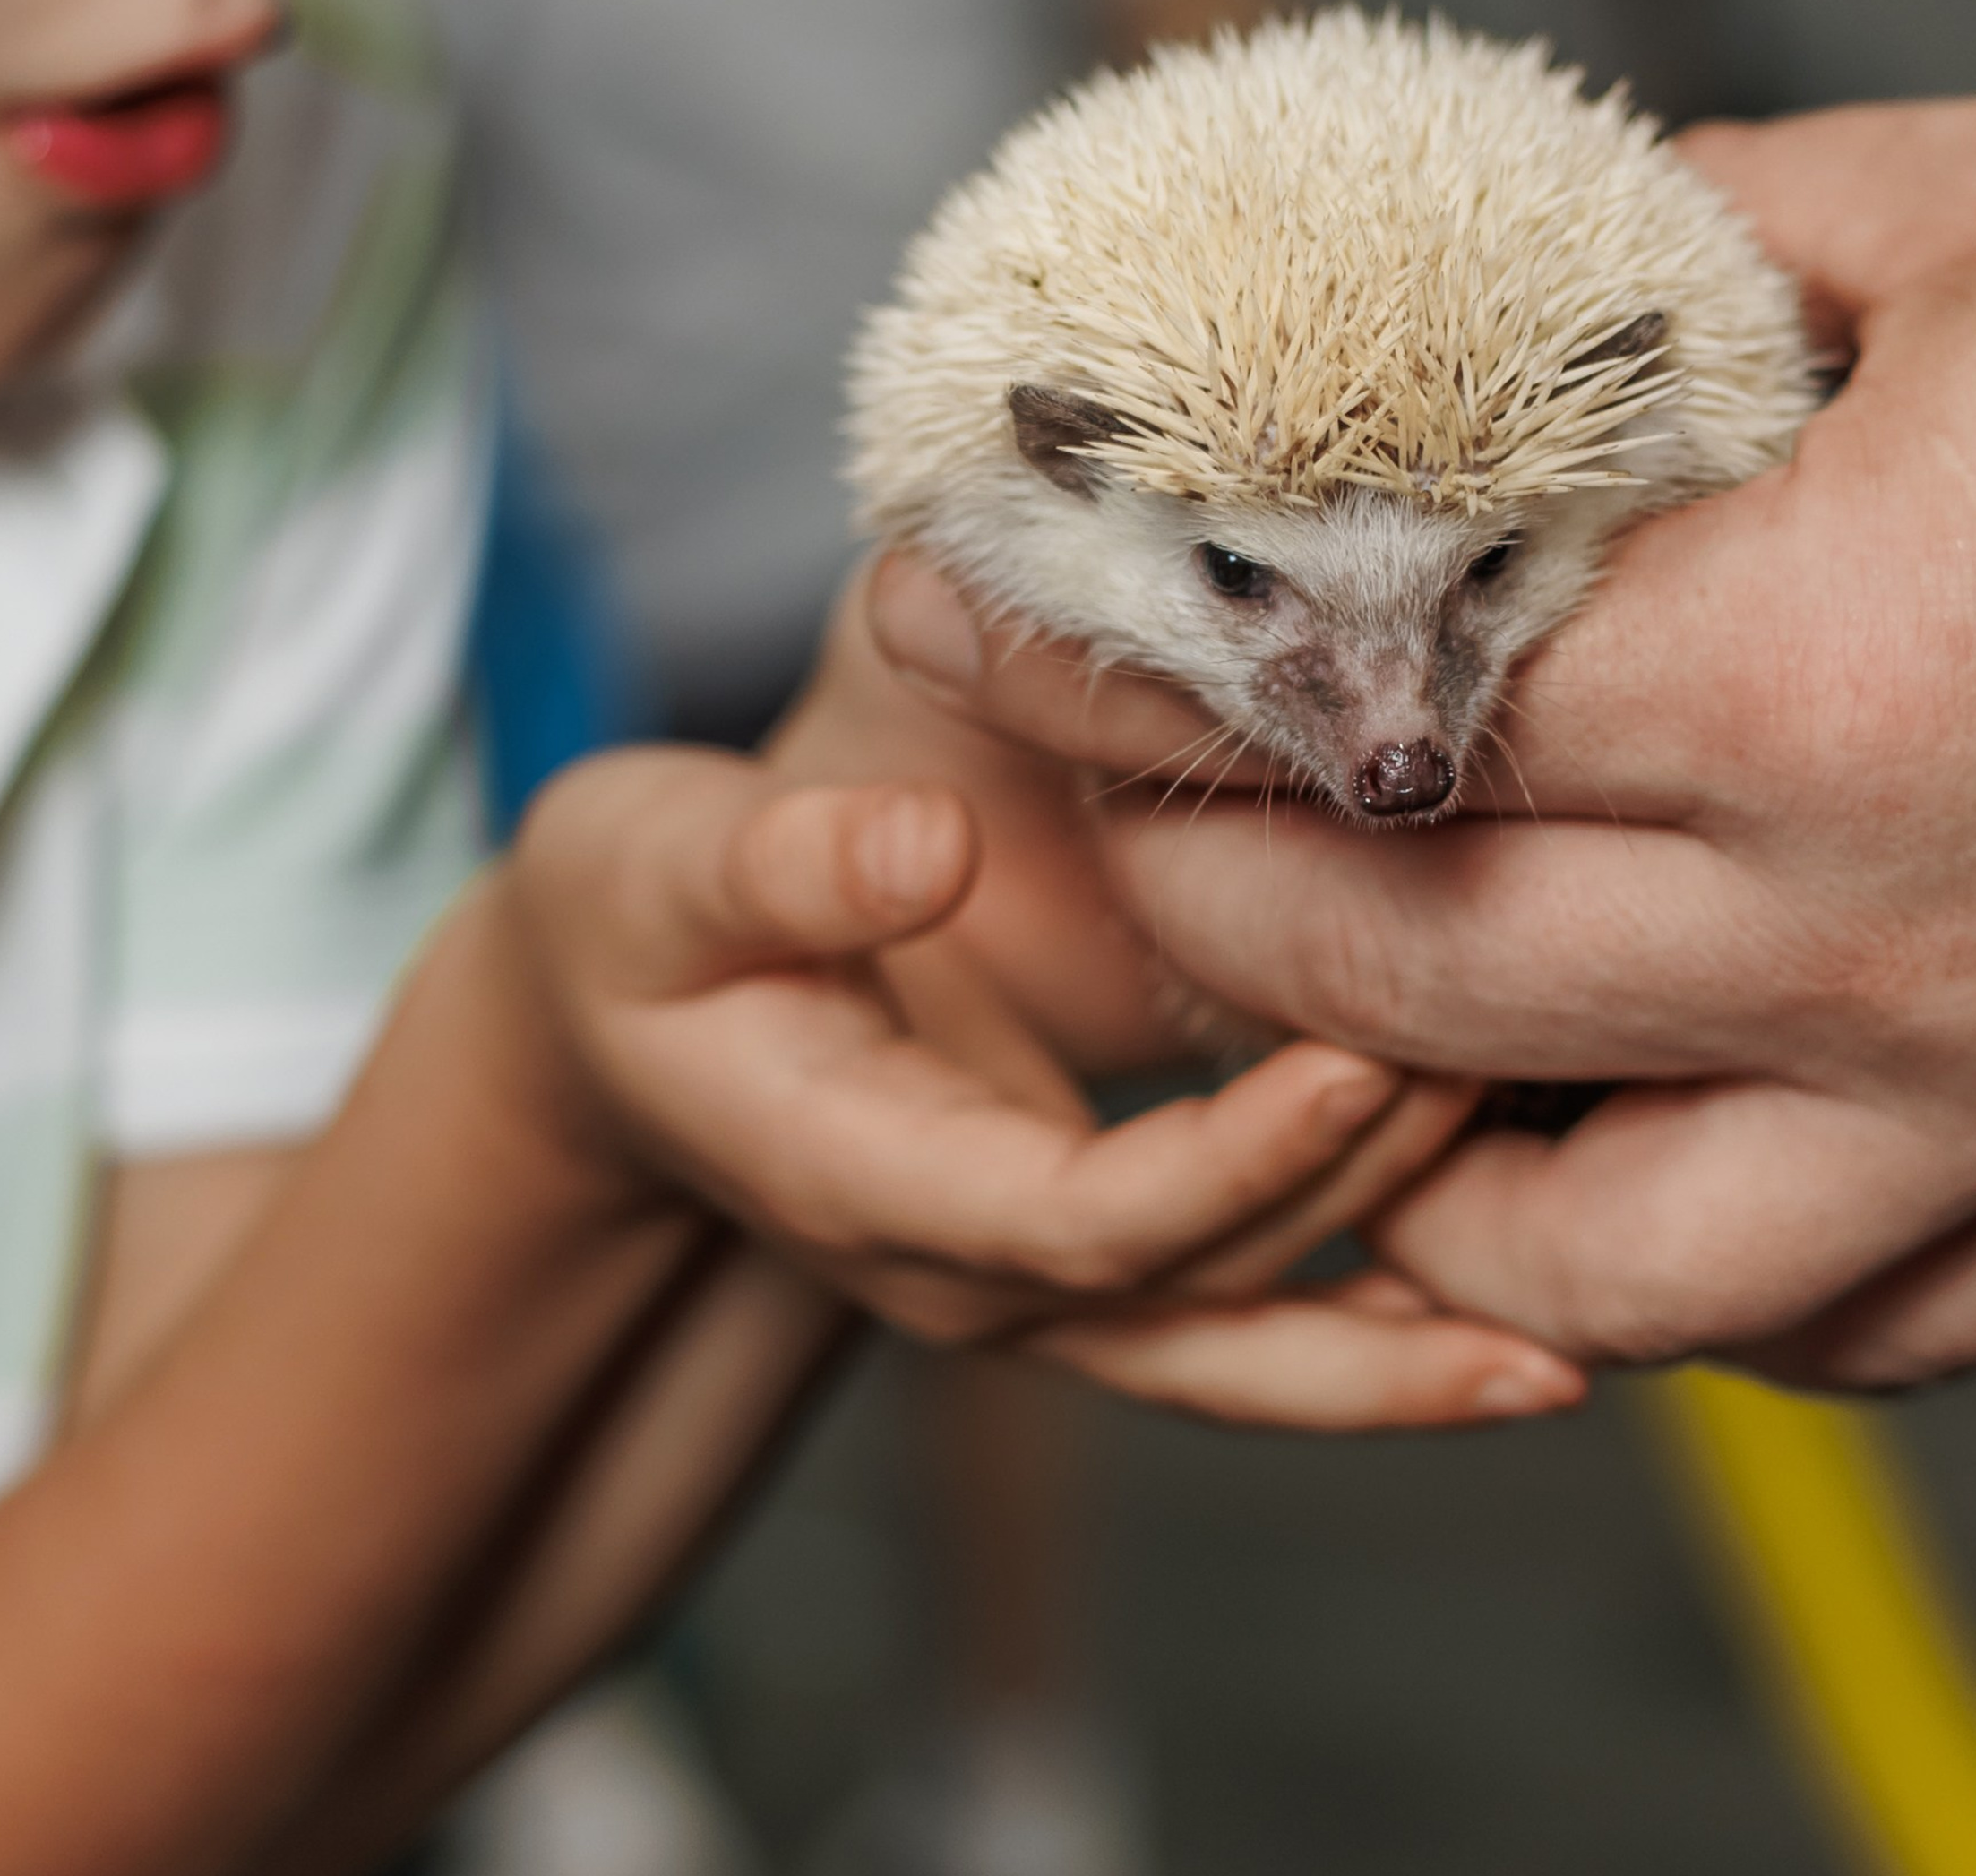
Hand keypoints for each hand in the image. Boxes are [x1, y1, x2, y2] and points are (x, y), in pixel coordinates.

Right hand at [507, 746, 1582, 1426]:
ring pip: (1237, 1349)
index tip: (1369, 1063)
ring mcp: (1025, 1275)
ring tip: (1580, 1320)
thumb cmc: (634, 928)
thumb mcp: (657, 868)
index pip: (1084, 1223)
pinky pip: (1234, 1314)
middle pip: (1202, 1300)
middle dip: (1368, 1212)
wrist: (619, 1022)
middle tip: (1520, 1088)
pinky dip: (1363, 1333)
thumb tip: (926, 852)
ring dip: (1402, 1334)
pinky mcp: (1074, 1244)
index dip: (1240, 1169)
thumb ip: (779, 868)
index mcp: (868, 1178)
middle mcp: (964, 1264)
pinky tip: (1490, 1328)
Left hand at [865, 99, 1975, 1373]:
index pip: (1328, 720)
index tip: (963, 627)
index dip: (1109, 676)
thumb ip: (1702, 252)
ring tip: (1320, 1045)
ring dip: (1391, 1159)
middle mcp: (1871, 954)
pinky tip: (1588, 1143)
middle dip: (1183, 899)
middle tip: (1111, 812)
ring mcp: (1974, 1127)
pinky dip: (1641, 1265)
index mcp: (1814, 687)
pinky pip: (1792, 1327)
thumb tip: (1498, 277)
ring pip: (1556, 1253)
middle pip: (1371, 992)